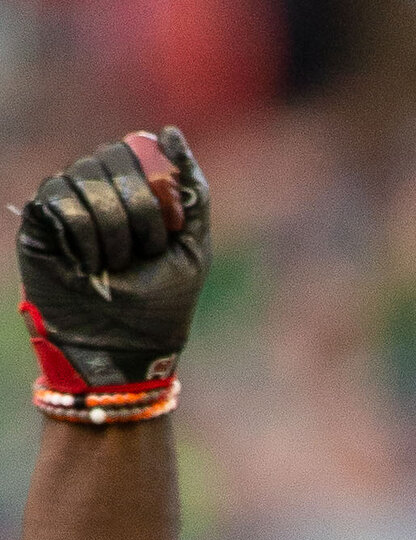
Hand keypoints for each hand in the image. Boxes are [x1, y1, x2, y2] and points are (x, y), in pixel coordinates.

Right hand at [19, 129, 208, 396]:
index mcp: (131, 190)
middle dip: (137, 212)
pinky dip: (83, 237)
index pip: (136, 150)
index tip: (166, 235)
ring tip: (113, 267)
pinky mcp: (41, 223)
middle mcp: (95, 188)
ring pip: (84, 176)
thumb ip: (191, 191)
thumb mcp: (192, 248)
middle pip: (111, 157)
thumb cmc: (160, 306)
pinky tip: (87, 266)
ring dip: (111, 231)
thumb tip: (168, 131)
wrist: (125, 350)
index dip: (156, 191)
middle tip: (140, 255)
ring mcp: (65, 202)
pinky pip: (59, 200)